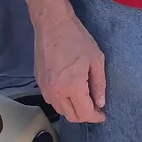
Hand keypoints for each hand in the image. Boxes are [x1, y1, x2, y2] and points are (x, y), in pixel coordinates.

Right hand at [35, 7, 107, 122]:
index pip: (84, 114)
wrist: (52, 24)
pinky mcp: (38, 83)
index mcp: (72, 86)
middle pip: (71, 116)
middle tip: (95, 107)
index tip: (102, 114)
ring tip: (84, 99)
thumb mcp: (96, 59)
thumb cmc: (77, 38)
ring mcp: (44, 88)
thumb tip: (100, 103)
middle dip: (85, 115)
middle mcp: (56, 92)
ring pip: (60, 111)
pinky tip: (71, 92)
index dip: (96, 117)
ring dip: (73, 110)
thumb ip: (99, 84)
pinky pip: (52, 101)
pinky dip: (63, 102)